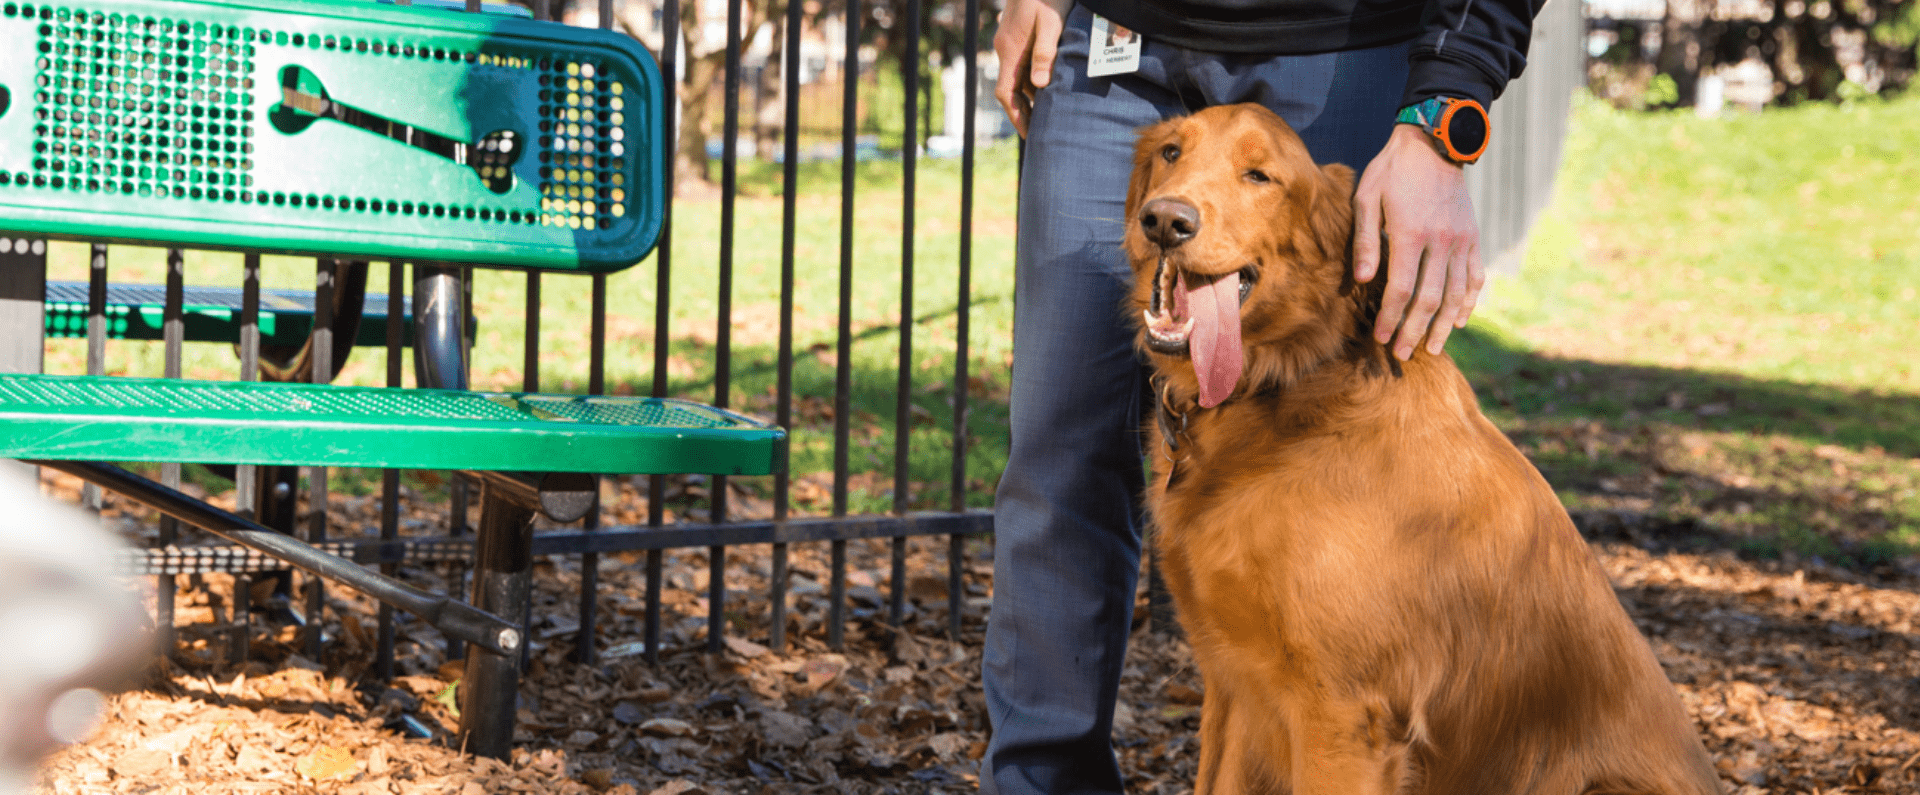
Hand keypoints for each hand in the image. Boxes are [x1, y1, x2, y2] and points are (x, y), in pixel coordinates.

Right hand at [993, 0, 1070, 136]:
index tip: (1027, 135)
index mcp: (1011, 50)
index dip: (1016, 115)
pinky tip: (1047, 90)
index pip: (1006, 93)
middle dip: (1023, 112)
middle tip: (1039, 134)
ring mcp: (1010, 43)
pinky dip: (1032, 82)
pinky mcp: (1018, 37)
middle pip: (1011, 89)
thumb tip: (1039, 86)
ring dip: (1029, 99)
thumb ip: (1045, 54)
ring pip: (1017, 78)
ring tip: (1046, 118)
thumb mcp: (1051, 24)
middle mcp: (1006, 49)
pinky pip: (1021, 66)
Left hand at [1352, 124, 1484, 360]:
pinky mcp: (1473, 236)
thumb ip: (1365, 241)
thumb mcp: (1367, 198)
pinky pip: (1475, 276)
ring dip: (1445, 325)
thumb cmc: (1392, 172)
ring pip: (1456, 293)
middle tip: (1402, 354)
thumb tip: (1364, 280)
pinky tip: (1461, 320)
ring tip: (1433, 348)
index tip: (1380, 338)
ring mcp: (1461, 240)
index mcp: (1409, 233)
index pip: (1400, 289)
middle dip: (1414, 330)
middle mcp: (1440, 241)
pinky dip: (1469, 301)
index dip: (1390, 317)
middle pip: (1429, 299)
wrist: (1435, 143)